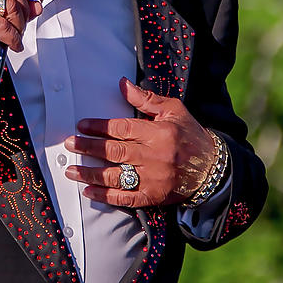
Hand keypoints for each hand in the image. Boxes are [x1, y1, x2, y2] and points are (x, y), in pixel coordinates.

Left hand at [64, 78, 217, 207]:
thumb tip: (122, 84)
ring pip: (116, 177)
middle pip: (114, 152)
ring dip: (90, 174)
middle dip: (89, 148)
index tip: (82, 126)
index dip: (100, 127)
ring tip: (71, 170)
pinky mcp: (154, 196)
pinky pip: (126, 198)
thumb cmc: (190, 135)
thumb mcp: (173, 111)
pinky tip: (89, 192)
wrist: (213, 168)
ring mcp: (153, 179)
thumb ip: (146, 100)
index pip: (122, 129)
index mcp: (158, 133)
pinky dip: (106, 196)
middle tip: (70, 145)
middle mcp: (154, 156)